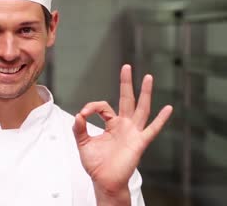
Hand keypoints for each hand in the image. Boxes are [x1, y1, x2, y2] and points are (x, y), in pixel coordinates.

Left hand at [73, 65, 172, 200]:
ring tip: (148, 77)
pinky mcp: (139, 142)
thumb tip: (78, 114)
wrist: (104, 181)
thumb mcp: (83, 143)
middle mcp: (124, 125)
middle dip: (126, 83)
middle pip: (127, 99)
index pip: (103, 107)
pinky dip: (161, 119)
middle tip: (126, 67)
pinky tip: (168, 108)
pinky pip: (152, 129)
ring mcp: (133, 132)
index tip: (83, 114)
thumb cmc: (96, 164)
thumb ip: (79, 128)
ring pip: (141, 108)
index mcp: (111, 124)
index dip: (92, 107)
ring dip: (145, 93)